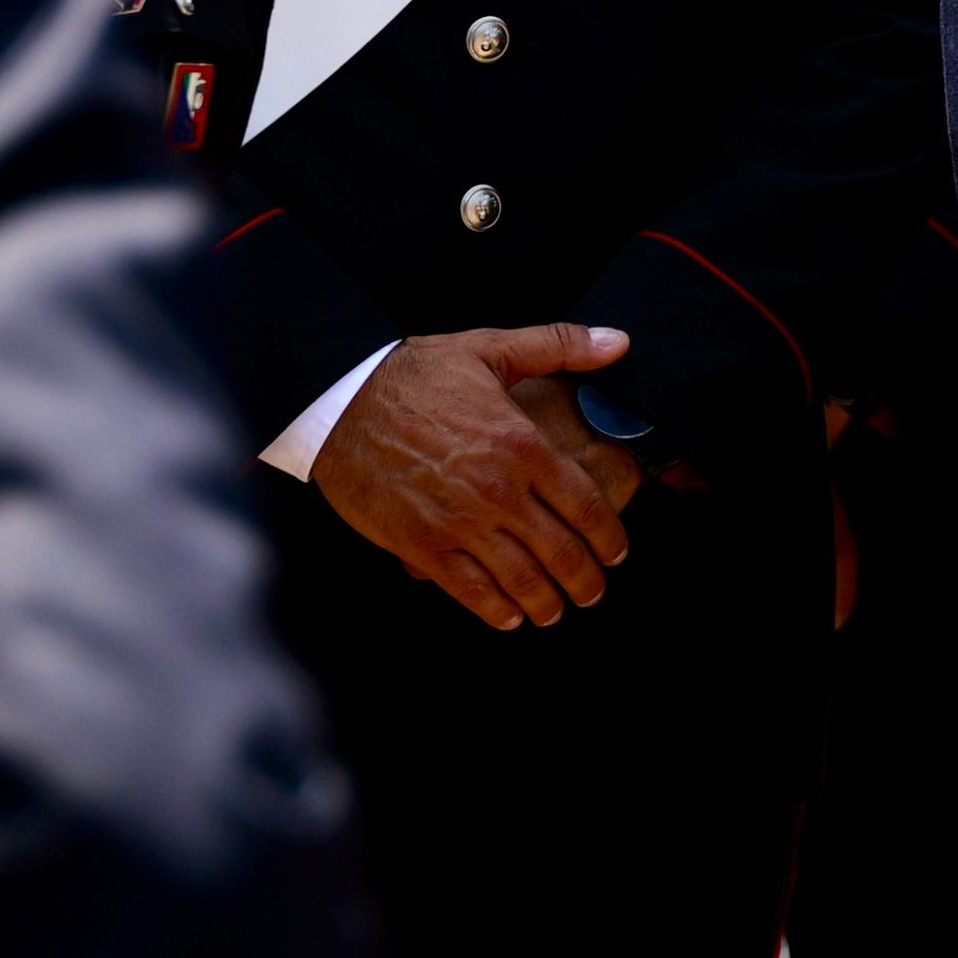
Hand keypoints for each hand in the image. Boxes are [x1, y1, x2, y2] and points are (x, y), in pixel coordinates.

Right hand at [309, 322, 638, 630]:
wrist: (339, 401)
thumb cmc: (416, 373)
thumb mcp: (492, 348)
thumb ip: (561, 344)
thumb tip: (619, 341)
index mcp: (522, 444)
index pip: (585, 504)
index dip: (608, 537)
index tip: (616, 553)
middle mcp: (497, 489)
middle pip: (559, 550)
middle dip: (584, 579)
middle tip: (593, 592)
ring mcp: (458, 521)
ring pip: (519, 577)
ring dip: (545, 602)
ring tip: (556, 611)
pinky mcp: (419, 543)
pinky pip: (467, 588)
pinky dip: (494, 609)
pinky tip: (510, 616)